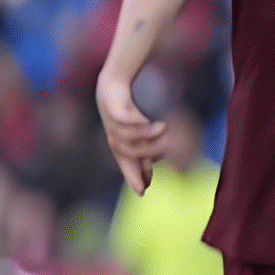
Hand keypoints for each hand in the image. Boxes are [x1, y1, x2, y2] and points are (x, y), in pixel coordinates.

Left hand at [96, 72, 165, 194]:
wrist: (112, 82)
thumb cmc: (125, 107)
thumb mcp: (136, 130)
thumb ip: (145, 145)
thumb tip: (153, 163)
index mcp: (117, 141)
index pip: (125, 163)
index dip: (133, 177)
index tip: (143, 191)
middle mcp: (112, 134)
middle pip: (123, 155)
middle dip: (135, 167)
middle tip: (155, 169)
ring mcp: (110, 121)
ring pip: (126, 137)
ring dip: (147, 135)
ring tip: (164, 128)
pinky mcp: (111, 106)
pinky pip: (123, 118)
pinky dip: (137, 123)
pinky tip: (149, 122)